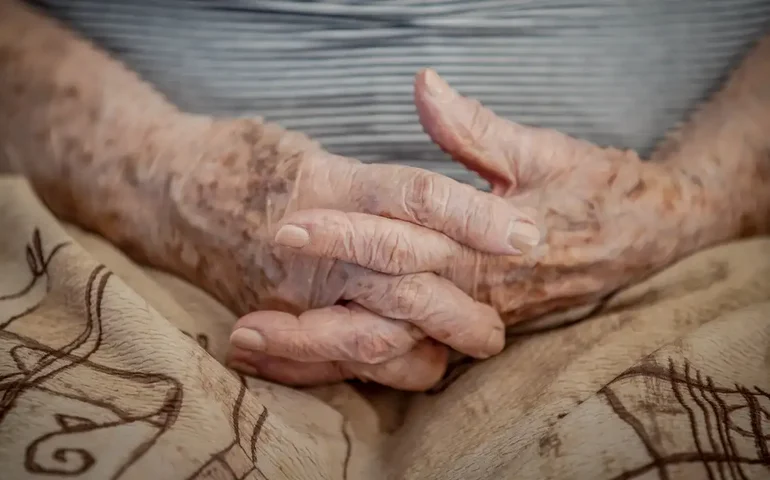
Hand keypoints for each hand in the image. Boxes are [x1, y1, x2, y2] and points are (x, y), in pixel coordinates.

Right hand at [162, 115, 537, 389]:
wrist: (165, 187)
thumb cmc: (246, 161)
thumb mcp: (316, 154)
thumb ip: (379, 185)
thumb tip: (447, 207)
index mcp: (331, 187)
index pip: (419, 202)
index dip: (477, 218)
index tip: (526, 236)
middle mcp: (316, 245)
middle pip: (406, 284)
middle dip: (461, 310)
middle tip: (498, 324)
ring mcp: (294, 289)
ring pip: (373, 337)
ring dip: (426, 350)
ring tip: (464, 350)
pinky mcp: (276, 320)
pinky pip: (330, 363)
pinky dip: (374, 370)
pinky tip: (412, 366)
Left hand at [241, 70, 702, 388]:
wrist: (651, 236)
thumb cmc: (600, 189)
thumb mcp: (543, 152)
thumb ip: (477, 130)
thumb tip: (424, 87)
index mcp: (488, 251)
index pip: (403, 249)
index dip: (343, 237)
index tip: (288, 228)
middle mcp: (476, 296)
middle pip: (382, 317)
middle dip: (312, 319)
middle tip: (244, 318)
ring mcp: (473, 320)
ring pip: (387, 351)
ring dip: (321, 354)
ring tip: (257, 349)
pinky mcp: (473, 327)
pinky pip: (405, 357)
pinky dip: (352, 360)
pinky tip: (304, 356)